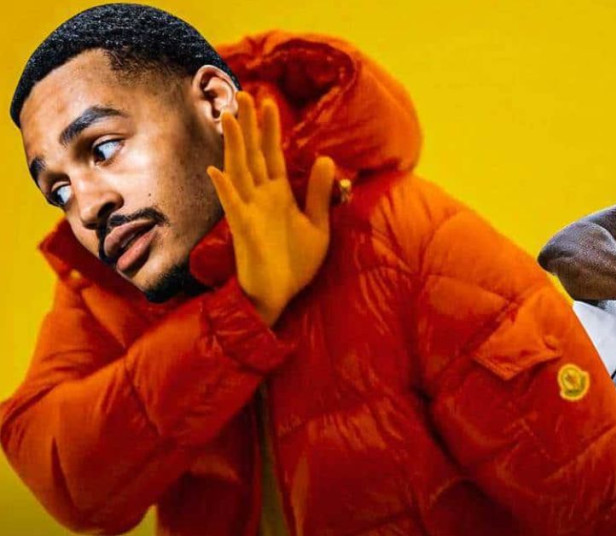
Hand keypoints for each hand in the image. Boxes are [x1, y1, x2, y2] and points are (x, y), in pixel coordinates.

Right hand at [206, 92, 342, 325]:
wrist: (280, 297)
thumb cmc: (295, 264)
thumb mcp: (318, 225)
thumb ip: (320, 194)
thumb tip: (327, 158)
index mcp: (279, 195)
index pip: (273, 155)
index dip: (270, 130)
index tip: (268, 102)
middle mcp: (261, 198)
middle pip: (253, 155)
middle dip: (248, 125)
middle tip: (243, 94)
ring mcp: (249, 212)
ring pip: (239, 171)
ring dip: (234, 145)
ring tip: (228, 117)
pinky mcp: (243, 231)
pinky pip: (232, 206)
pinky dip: (225, 188)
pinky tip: (217, 170)